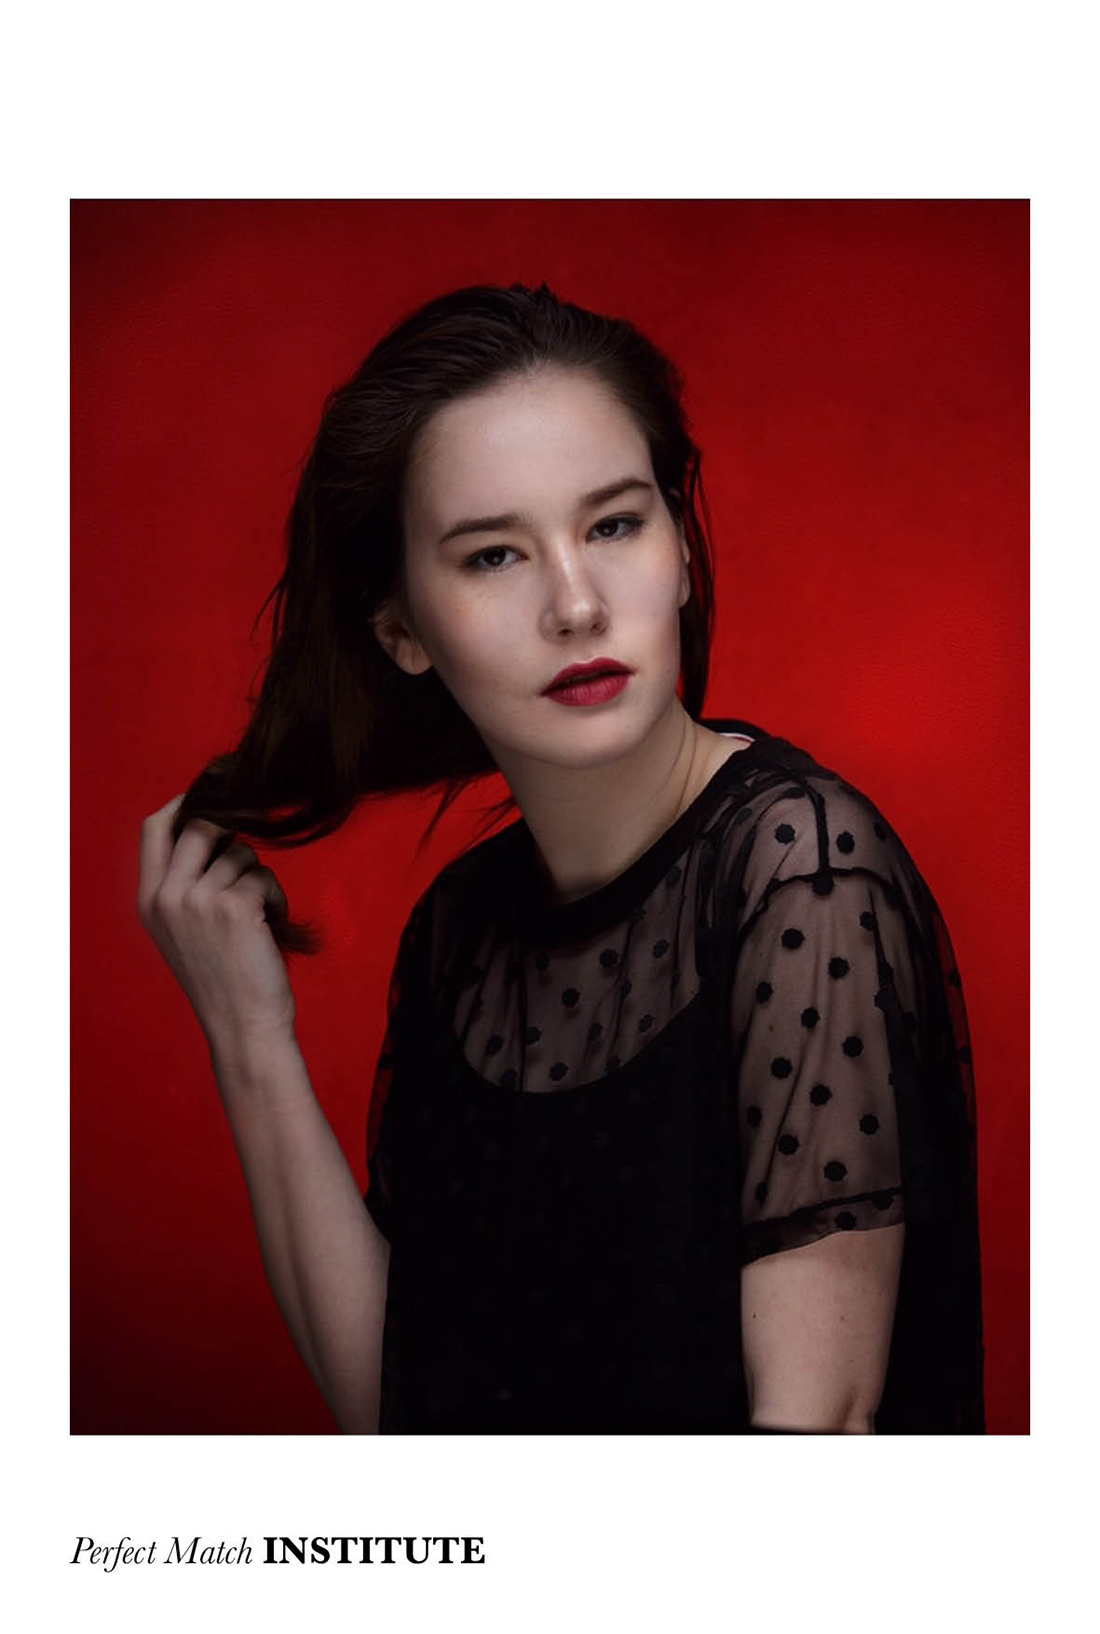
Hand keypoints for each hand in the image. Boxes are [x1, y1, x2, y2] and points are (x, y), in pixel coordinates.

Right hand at [138, 793, 297, 1063]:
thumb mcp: (185, 928)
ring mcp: (197, 900)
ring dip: (260, 879)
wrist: (243, 1026)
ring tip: (258, 918)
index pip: (155, 827)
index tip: (212, 797)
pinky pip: (264, 876)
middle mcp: (166, 896)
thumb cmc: (225, 977)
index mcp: (148, 900)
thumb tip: (214, 823)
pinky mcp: (234, 906)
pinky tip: (270, 927)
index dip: (184, 804)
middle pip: (202, 825)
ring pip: (242, 853)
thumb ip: (186, 881)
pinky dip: (275, 898)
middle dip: (235, 835)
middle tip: (250, 862)